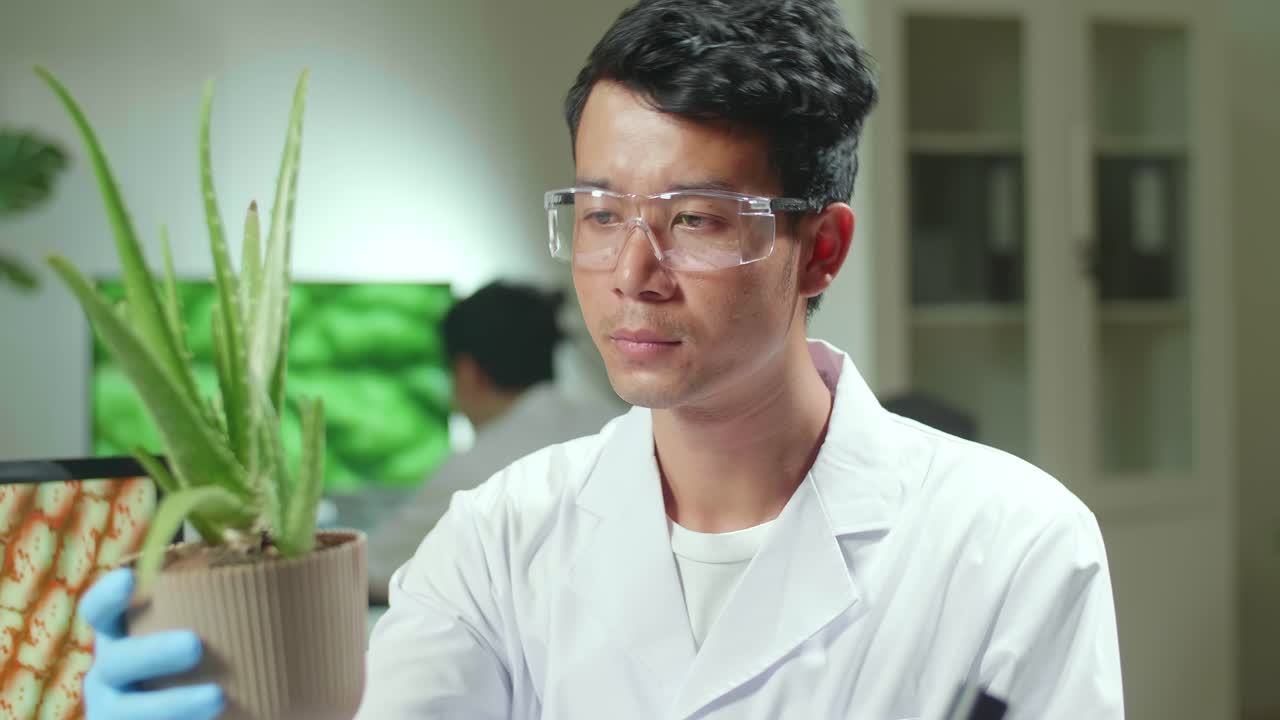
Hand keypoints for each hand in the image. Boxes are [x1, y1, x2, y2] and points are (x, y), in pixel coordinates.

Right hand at [80, 568, 224, 718]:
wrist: (209, 707)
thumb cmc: (211, 658)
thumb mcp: (207, 629)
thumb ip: (229, 604)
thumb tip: (288, 562)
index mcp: (121, 633)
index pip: (99, 610)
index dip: (107, 596)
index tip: (130, 579)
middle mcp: (111, 672)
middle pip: (118, 661)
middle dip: (153, 653)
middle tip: (194, 645)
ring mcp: (115, 710)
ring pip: (127, 711)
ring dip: (170, 704)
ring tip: (216, 697)